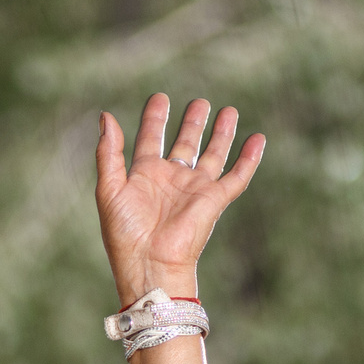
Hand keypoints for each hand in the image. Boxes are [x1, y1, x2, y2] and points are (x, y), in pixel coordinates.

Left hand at [93, 93, 263, 305]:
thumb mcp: (109, 189)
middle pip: (185, 144)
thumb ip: (108, 153)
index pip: (151, 139)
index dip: (155, 119)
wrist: (150, 265)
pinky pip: (237, 176)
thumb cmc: (125, 233)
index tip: (160, 98)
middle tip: (200, 102)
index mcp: (144, 177)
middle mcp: (172, 180)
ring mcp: (195, 190)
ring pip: (212, 154)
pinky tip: (258, 139)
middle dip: (193, 123)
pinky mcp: (214, 200)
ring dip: (221, 134)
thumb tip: (106, 115)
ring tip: (229, 111)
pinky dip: (249, 158)